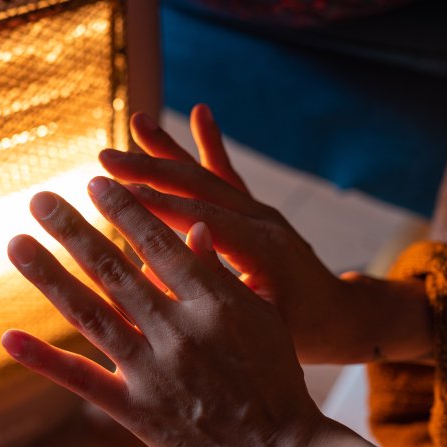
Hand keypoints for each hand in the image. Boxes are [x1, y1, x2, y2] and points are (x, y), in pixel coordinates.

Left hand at [2, 178, 327, 446]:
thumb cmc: (275, 379)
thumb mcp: (261, 317)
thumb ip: (220, 274)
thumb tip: (192, 227)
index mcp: (214, 305)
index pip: (159, 244)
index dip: (123, 210)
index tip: (94, 182)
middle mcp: (179, 333)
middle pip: (114, 270)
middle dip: (72, 230)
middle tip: (39, 198)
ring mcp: (153, 373)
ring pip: (91, 314)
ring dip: (49, 276)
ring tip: (16, 242)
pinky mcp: (135, 411)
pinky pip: (83, 380)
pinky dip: (44, 358)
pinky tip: (9, 336)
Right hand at [100, 105, 431, 363]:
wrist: (342, 318)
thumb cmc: (302, 333)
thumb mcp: (260, 325)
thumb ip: (217, 293)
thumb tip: (161, 265)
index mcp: (263, 249)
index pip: (199, 218)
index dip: (154, 204)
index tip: (113, 190)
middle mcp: (262, 221)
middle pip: (198, 187)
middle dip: (149, 170)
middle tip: (104, 156)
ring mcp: (261, 211)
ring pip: (207, 175)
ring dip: (169, 150)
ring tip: (138, 121)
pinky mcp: (257, 210)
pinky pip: (227, 174)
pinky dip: (210, 144)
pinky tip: (200, 113)